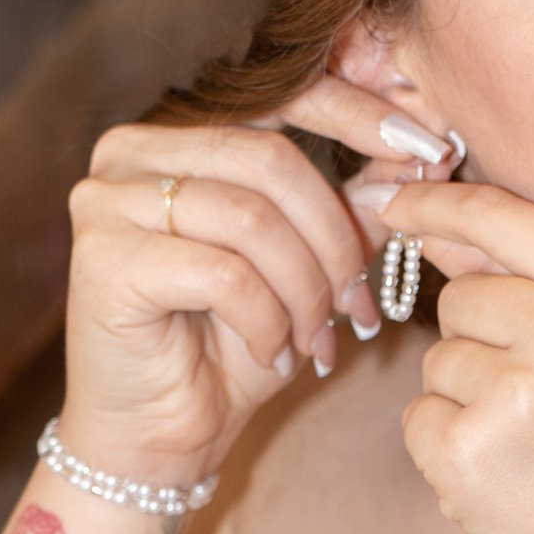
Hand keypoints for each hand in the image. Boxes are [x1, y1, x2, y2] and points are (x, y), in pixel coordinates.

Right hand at [65, 79, 431, 476]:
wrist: (159, 439)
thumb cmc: (228, 350)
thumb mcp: (307, 269)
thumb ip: (350, 207)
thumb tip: (421, 160)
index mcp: (177, 136)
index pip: (280, 94)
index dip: (361, 116)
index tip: (430, 149)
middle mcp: (129, 154)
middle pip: (271, 159)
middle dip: (333, 235)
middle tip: (360, 297)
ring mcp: (106, 202)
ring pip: (251, 219)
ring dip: (304, 288)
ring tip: (316, 337)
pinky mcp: (104, 261)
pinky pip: (224, 273)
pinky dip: (266, 320)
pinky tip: (271, 352)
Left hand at [380, 178, 533, 533]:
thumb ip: (530, 280)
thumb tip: (431, 223)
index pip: (501, 216)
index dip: (437, 204)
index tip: (395, 201)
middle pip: (460, 297)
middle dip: (478, 345)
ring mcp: (518, 390)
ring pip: (437, 362)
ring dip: (464, 404)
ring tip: (530, 451)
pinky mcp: (470, 449)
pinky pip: (419, 419)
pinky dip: (445, 452)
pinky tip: (502, 481)